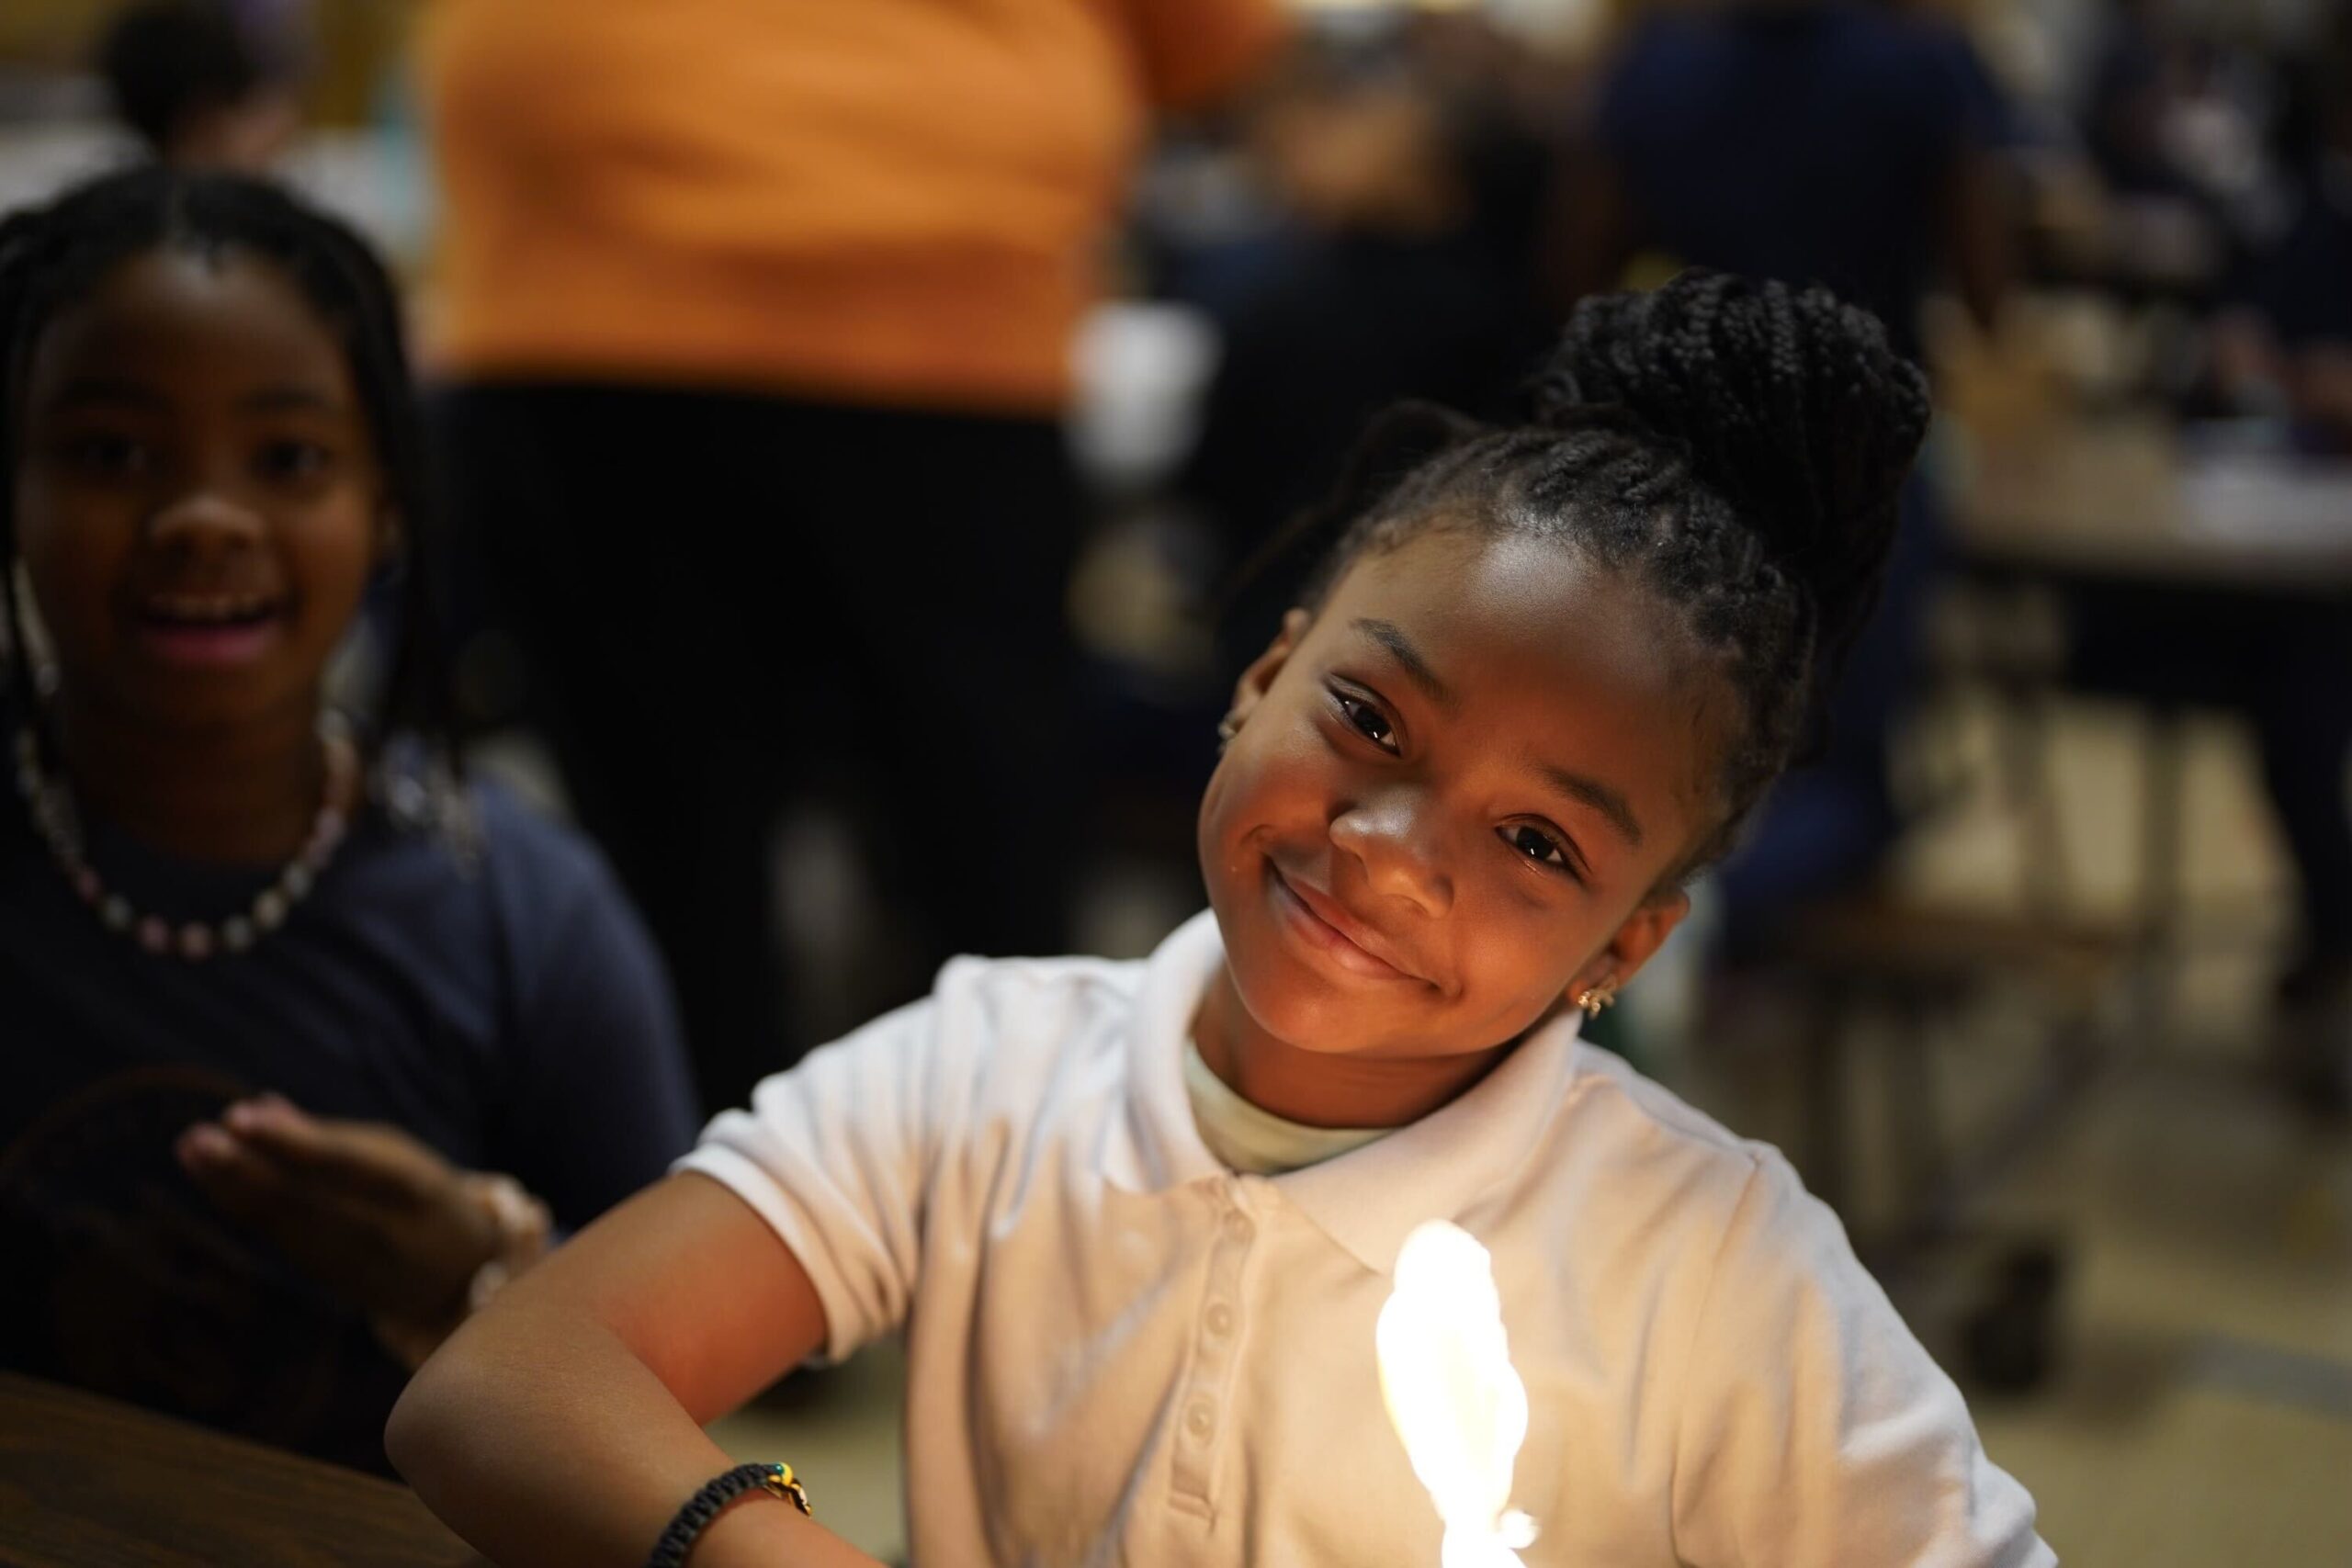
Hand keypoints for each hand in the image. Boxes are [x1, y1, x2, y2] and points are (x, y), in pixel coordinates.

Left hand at [175, 1095, 518, 1338]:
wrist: (461, 1275)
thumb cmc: (423, 1196)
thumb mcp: (397, 1156)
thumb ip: (330, 1137)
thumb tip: (259, 1108)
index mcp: (413, 1189)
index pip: (344, 1165)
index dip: (291, 1143)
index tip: (240, 1117)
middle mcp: (383, 1231)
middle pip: (305, 1199)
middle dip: (246, 1168)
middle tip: (198, 1137)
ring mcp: (355, 1263)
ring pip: (283, 1222)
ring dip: (232, 1186)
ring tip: (191, 1148)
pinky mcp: (330, 1280)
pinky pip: (281, 1239)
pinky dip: (243, 1208)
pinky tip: (212, 1181)